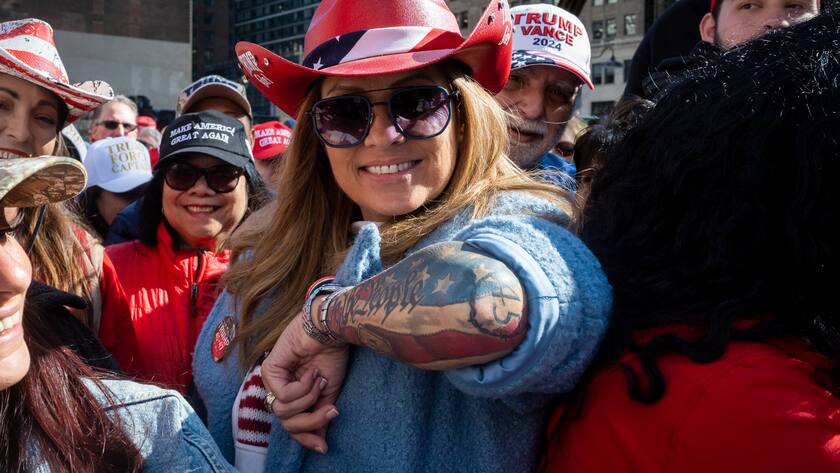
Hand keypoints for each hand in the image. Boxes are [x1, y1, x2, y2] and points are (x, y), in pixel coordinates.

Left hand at [261, 301, 348, 453]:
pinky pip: (283, 396)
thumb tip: (320, 442)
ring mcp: (273, 379)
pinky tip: (310, 373)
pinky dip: (302, 387)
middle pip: (287, 423)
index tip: (324, 447)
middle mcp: (280, 387)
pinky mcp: (269, 370)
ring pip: (283, 412)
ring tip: (319, 380)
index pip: (291, 424)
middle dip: (310, 421)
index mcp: (293, 393)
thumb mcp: (329, 393)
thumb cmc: (332, 355)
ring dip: (308, 399)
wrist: (332, 331)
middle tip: (331, 411)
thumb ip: (320, 415)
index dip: (306, 438)